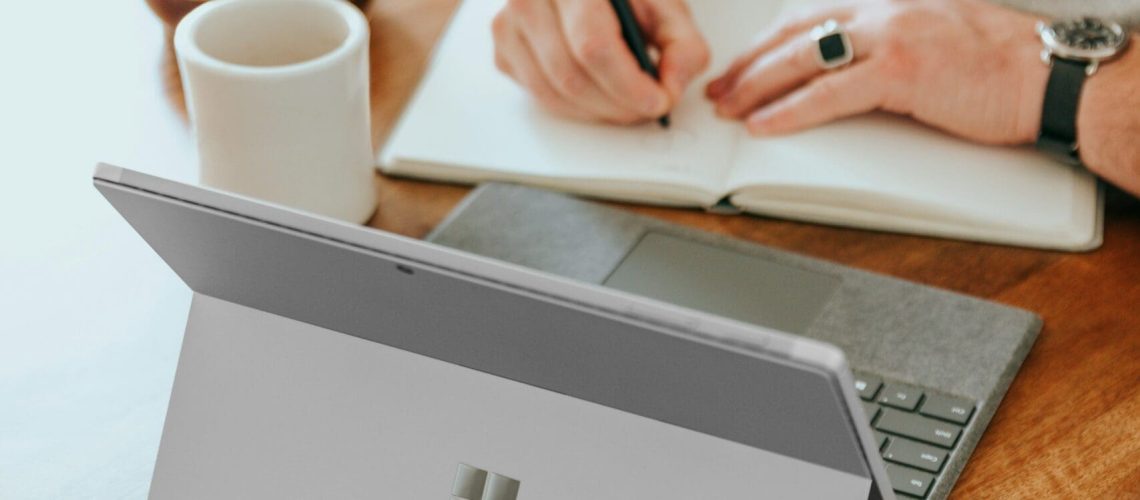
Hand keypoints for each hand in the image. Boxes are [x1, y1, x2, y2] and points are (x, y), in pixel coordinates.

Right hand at [492, 0, 709, 123]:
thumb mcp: (665, 7)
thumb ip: (682, 46)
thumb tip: (671, 89)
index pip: (593, 45)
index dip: (627, 84)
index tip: (657, 101)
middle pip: (571, 76)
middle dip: (617, 104)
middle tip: (648, 106)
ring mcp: (508, 25)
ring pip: (553, 93)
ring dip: (598, 110)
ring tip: (627, 101)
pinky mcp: (503, 52)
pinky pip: (541, 97)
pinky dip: (576, 106)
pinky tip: (598, 90)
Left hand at [706, 0, 1048, 144]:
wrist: (1044, 74)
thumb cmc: (993, 64)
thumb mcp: (927, 38)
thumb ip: (881, 45)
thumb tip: (839, 70)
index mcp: (884, 3)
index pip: (807, 18)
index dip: (767, 44)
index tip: (740, 65)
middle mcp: (881, 10)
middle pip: (793, 35)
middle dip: (749, 66)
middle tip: (718, 90)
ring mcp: (890, 37)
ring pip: (801, 59)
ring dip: (756, 87)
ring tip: (729, 109)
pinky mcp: (901, 71)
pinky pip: (828, 93)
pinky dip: (790, 111)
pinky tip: (764, 124)